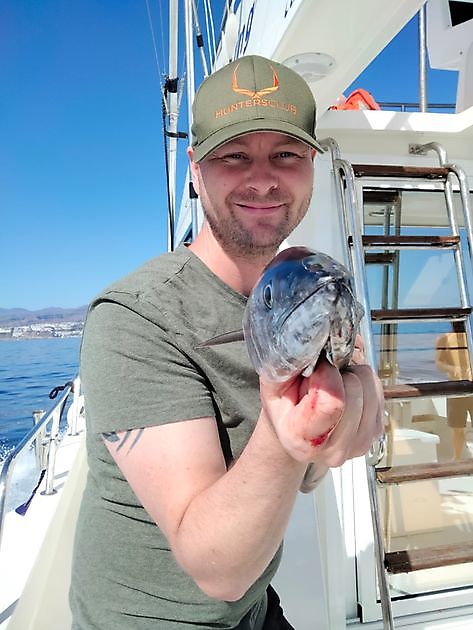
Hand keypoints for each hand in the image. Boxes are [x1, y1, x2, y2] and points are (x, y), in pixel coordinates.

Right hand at [260, 356, 383, 465]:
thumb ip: (287, 366)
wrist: (294, 428)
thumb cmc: (283, 405)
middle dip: (339, 371)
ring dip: (352, 374)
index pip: (333, 403)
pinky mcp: (376, 432)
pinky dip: (362, 382)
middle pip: (355, 390)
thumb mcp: (273, 384)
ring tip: (333, 384)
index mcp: (302, 439)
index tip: (315, 368)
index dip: (326, 374)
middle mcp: (333, 449)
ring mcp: (359, 443)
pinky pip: (379, 389)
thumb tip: (315, 343)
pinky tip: (345, 391)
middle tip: (321, 377)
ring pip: (370, 385)